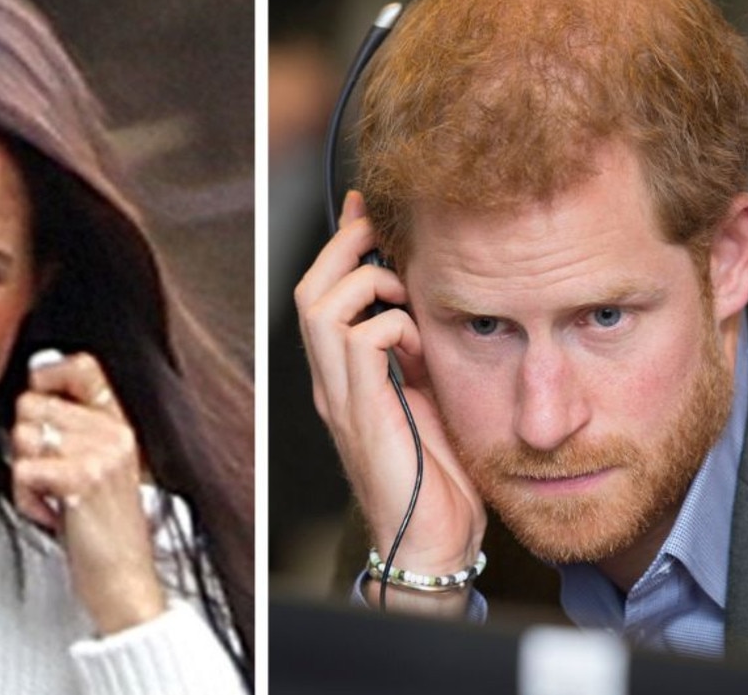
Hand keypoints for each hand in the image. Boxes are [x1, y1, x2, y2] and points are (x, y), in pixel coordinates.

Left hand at [11, 349, 165, 633]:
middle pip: (34, 403)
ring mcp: (102, 453)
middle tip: (51, 477)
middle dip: (27, 443)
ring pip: (23, 436)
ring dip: (24, 474)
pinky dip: (25, 498)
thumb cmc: (102, 531)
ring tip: (53, 496)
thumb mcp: (97, 467)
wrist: (123, 581)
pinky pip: (23, 469)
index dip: (48, 373)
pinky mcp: (83, 478)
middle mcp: (115, 432)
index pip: (82, 366)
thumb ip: (73, 425)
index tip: (39, 395)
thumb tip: (34, 377)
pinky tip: (50, 513)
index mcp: (119, 424)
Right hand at [294, 191, 485, 614]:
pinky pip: (361, 340)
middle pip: (310, 289)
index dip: (342, 246)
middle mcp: (330, 382)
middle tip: (381, 231)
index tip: (367, 207)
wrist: (433, 541)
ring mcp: (340, 397)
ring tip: (403, 294)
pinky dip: (391, 325)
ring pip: (321, 307)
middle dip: (345, 249)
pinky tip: (417, 344)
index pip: (324, 295)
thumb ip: (417, 352)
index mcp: (345, 376)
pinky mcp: (361, 413)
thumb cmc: (437, 476)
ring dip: (367, 285)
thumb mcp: (428, 394)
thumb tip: (427, 306)